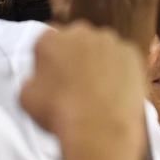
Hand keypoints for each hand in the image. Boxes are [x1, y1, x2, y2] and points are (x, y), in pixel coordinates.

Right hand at [20, 22, 145, 139]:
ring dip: (101, 61)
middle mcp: (80, 33)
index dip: (53, 58)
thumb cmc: (60, 114)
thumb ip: (35, 77)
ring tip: (101, 87)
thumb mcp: (27, 96)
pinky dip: (122, 69)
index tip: (58, 73)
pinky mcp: (132, 53)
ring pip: (103, 47)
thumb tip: (44, 77)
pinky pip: (124, 58)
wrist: (99, 126)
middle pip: (78, 40)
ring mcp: (109, 41)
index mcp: (49, 40)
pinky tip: (118, 89)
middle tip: (80, 80)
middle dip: (78, 55)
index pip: (50, 41)